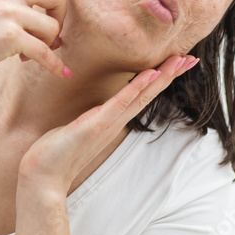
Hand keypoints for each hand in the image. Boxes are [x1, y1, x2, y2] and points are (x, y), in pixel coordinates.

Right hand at [0, 0, 73, 84]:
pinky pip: (46, 52)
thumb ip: (14, 5)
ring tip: (28, 54)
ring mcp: (9, 12)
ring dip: (48, 46)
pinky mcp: (10, 36)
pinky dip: (54, 66)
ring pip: (53, 27)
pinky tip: (61, 73)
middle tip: (48, 36)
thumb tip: (48, 23)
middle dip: (60, 19)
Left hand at [16, 53, 199, 194]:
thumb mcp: (76, 129)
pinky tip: (150, 74)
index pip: (141, 95)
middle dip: (170, 75)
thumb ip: (88, 119)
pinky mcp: (95, 125)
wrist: (43, 177)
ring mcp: (107, 124)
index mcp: (111, 120)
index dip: (160, 78)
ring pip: (141, 96)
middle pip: (149, 94)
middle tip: (191, 57)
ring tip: (179, 60)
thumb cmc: (55, 153)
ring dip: (161, 77)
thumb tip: (92, 112)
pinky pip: (119, 103)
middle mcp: (115, 122)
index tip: (177, 62)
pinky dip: (136, 88)